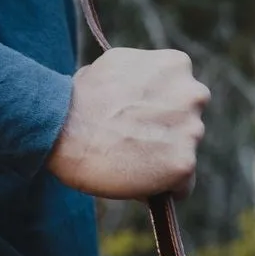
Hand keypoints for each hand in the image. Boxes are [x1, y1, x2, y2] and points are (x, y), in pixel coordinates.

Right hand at [46, 48, 208, 198]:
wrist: (61, 127)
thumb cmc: (78, 99)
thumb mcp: (115, 66)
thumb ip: (141, 76)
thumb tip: (141, 90)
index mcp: (177, 66)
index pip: (182, 96)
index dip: (159, 113)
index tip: (138, 123)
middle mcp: (192, 94)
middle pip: (188, 125)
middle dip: (166, 135)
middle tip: (133, 145)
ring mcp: (191, 130)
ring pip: (185, 155)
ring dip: (163, 162)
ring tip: (130, 164)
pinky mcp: (183, 164)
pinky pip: (182, 186)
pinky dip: (163, 189)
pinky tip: (138, 185)